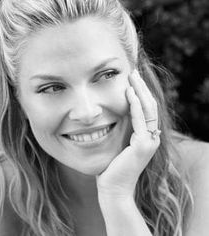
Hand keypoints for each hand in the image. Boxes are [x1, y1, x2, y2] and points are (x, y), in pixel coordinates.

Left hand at [96, 69, 159, 198]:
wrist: (113, 187)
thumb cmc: (112, 166)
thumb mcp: (118, 143)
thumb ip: (122, 130)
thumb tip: (115, 113)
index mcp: (146, 136)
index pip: (146, 109)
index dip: (141, 92)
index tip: (132, 79)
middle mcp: (152, 137)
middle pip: (150, 105)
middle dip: (141, 87)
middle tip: (133, 71)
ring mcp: (150, 142)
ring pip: (148, 110)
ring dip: (139, 91)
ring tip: (132, 76)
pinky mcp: (143, 146)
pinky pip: (140, 121)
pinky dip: (134, 106)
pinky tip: (129, 93)